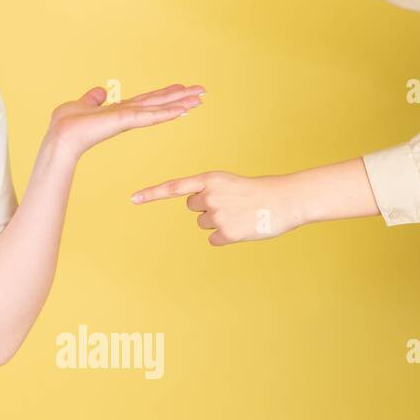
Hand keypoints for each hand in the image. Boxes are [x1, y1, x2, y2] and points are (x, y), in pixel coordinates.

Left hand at [46, 83, 203, 159]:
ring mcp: (128, 118)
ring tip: (200, 98)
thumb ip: (93, 98)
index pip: (147, 101)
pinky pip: (149, 115)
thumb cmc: (67, 124)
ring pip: (159, 108)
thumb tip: (100, 91)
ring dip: (180, 103)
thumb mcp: (81, 104)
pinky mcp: (125, 121)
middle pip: (158, 103)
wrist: (61, 136)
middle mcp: (128, 115)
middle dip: (180, 98)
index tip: (181, 89)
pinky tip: (182, 110)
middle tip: (202, 92)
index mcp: (120, 111)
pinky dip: (166, 112)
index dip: (164, 95)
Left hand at [130, 170, 305, 245]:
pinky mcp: (227, 233)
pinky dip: (226, 237)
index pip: (174, 187)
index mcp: (209, 180)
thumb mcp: (229, 183)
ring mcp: (217, 215)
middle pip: (192, 207)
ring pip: (204, 223)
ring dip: (218, 222)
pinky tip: (242, 228)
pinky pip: (215, 239)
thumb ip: (209, 191)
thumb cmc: (258, 191)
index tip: (133, 199)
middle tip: (230, 204)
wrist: (286, 200)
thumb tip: (196, 207)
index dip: (152, 193)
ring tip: (240, 214)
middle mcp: (209, 196)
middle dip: (205, 208)